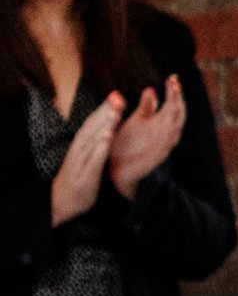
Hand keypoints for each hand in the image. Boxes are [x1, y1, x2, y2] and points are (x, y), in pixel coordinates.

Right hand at [48, 94, 122, 223]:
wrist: (61, 201)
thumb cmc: (78, 176)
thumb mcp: (86, 156)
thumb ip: (95, 141)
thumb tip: (107, 125)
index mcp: (80, 145)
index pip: (92, 122)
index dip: (103, 108)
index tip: (116, 94)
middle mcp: (79, 150)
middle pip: (92, 127)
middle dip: (105, 111)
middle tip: (118, 97)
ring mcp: (80, 163)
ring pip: (92, 140)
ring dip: (104, 125)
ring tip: (115, 112)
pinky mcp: (84, 176)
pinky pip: (93, 160)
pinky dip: (100, 148)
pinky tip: (108, 137)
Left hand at [107, 76, 183, 195]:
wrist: (117, 169)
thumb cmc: (126, 144)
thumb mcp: (136, 121)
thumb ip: (146, 107)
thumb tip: (151, 89)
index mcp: (160, 124)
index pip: (173, 105)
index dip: (174, 92)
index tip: (172, 78)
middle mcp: (163, 135)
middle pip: (177, 115)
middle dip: (177, 100)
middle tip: (175, 84)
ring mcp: (161, 147)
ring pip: (175, 130)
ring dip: (176, 116)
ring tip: (175, 100)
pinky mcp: (154, 159)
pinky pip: (164, 148)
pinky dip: (168, 138)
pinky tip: (171, 128)